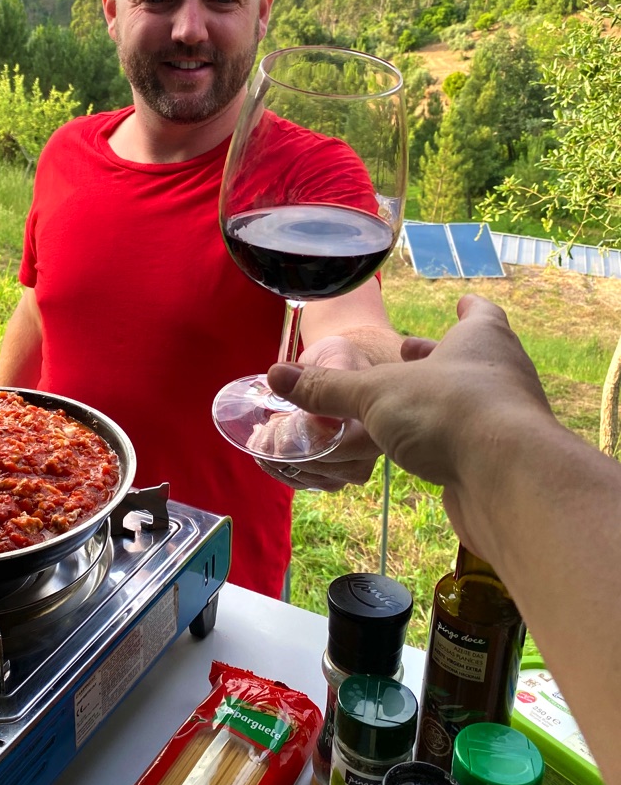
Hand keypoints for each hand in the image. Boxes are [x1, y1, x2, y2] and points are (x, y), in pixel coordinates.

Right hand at [265, 294, 554, 544]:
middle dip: (442, 359)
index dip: (466, 308)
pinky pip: (472, 443)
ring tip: (404, 407)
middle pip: (476, 358)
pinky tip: (420, 452)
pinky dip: (447, 441)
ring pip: (474, 402)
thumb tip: (275, 375)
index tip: (458, 303)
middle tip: (410, 356)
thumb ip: (328, 389)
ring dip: (442, 402)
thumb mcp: (374, 394)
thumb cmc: (447, 411)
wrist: (509, 481)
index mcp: (482, 339)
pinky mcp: (505, 462)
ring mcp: (509, 420)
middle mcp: (504, 373)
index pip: (479, 312)